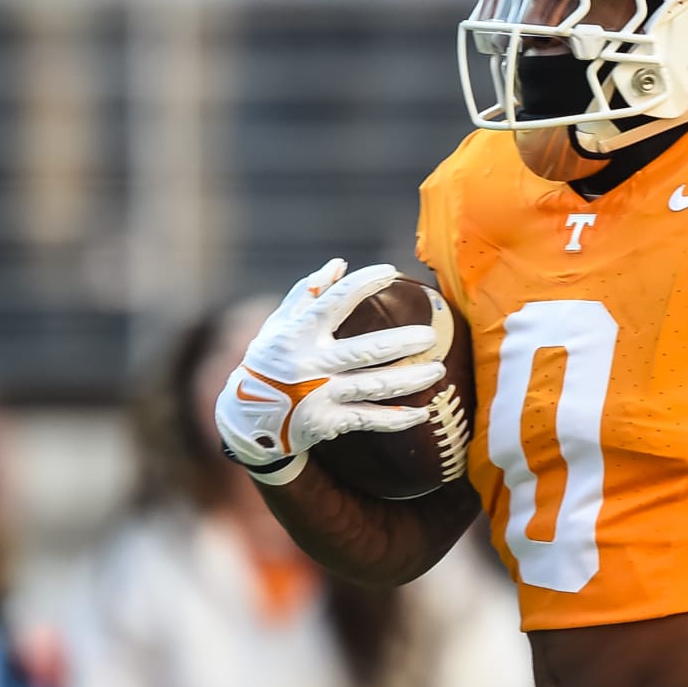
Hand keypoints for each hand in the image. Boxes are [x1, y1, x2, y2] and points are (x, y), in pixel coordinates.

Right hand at [215, 258, 444, 465]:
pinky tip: (422, 413)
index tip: (390, 271)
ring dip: (410, 380)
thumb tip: (339, 264)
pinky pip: (370, 419)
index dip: (361, 285)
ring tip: (439, 370)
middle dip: (402, 343)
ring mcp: (321, 396)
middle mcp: (311, 365)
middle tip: (431, 336)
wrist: (248, 419)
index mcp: (298, 335)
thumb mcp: (278, 325)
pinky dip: (397, 419)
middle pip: (365, 351)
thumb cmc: (271, 361)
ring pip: (375, 387)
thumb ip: (308, 294)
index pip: (333, 303)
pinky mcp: (329, 422)